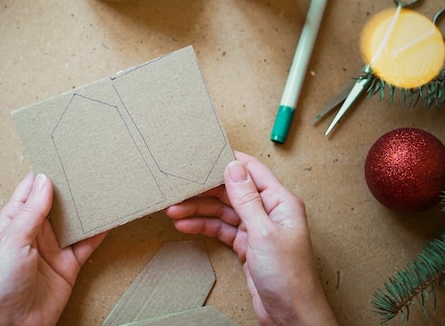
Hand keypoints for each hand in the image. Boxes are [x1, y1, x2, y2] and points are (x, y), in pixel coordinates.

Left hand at [0, 173, 107, 325]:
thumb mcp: (11, 241)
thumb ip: (31, 211)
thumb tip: (45, 180)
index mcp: (12, 222)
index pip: (29, 190)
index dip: (44, 173)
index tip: (60, 154)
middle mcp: (33, 232)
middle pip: (55, 202)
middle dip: (69, 186)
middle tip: (87, 166)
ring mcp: (52, 248)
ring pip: (73, 220)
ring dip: (85, 206)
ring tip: (102, 186)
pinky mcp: (68, 265)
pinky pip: (87, 243)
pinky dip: (99, 231)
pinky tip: (109, 217)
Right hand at [165, 151, 337, 325]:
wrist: (291, 315)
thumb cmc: (289, 276)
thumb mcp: (263, 232)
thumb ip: (247, 199)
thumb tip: (233, 167)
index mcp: (280, 201)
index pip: (251, 171)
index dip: (228, 161)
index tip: (204, 155)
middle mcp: (269, 211)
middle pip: (232, 191)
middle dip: (205, 189)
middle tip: (179, 187)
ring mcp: (256, 228)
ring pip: (223, 211)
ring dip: (199, 209)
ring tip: (174, 209)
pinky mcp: (247, 246)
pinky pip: (221, 229)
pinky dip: (203, 226)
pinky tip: (185, 225)